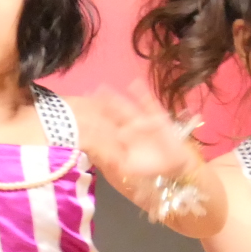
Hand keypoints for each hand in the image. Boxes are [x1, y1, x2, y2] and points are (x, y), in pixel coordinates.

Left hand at [79, 80, 197, 181]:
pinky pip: (148, 104)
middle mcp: (127, 127)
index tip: (77, 113)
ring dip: (115, 98)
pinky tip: (135, 83)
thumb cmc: (149, 167)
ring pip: (126, 107)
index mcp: (119, 138)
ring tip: (103, 87)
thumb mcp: (128, 167)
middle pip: (110, 114)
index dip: (92, 121)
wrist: (172, 166)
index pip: (104, 128)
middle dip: (99, 105)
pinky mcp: (156, 117)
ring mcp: (141, 120)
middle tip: (86, 94)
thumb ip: (114, 163)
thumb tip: (95, 159)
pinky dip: (142, 94)